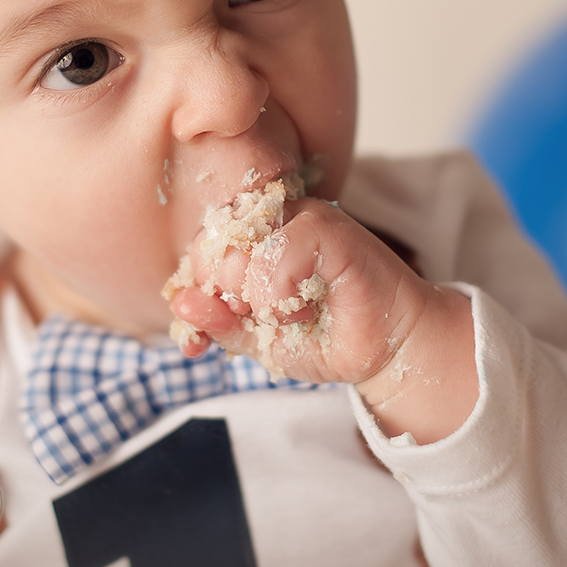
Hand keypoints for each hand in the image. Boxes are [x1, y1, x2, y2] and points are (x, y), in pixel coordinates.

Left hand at [169, 199, 476, 442]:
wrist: (385, 350)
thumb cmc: (324, 337)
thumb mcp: (256, 342)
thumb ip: (217, 324)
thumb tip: (180, 305)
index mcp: (248, 236)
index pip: (196, 254)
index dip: (198, 298)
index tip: (217, 333)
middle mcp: (269, 217)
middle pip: (210, 252)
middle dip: (232, 304)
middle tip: (269, 318)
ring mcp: (300, 215)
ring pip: (239, 255)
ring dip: (260, 304)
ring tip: (294, 311)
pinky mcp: (328, 227)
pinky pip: (277, 256)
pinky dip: (282, 297)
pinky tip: (308, 305)